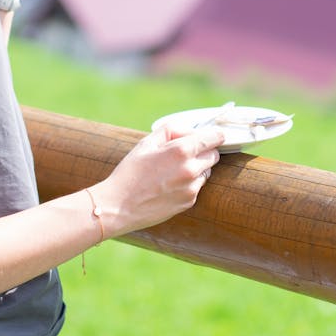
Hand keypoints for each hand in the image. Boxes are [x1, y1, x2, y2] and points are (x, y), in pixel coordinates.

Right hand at [92, 125, 224, 237]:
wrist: (119, 206)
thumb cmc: (130, 171)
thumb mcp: (147, 142)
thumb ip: (171, 130)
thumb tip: (190, 131)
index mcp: (181, 150)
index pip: (214, 138)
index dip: (216, 135)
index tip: (215, 135)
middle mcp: (191, 169)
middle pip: (214, 155)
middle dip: (205, 151)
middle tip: (186, 152)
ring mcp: (191, 188)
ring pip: (206, 172)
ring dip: (197, 168)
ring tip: (173, 171)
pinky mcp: (189, 202)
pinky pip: (197, 187)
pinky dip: (189, 183)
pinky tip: (169, 185)